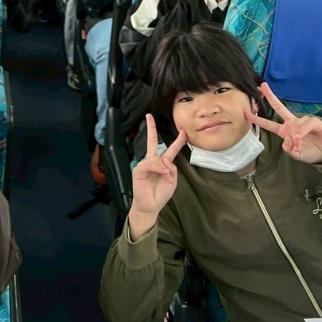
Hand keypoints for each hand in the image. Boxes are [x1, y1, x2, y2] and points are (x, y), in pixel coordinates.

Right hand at [129, 115, 185, 235]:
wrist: (150, 206)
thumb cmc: (160, 194)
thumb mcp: (172, 181)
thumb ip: (171, 169)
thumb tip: (164, 160)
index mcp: (162, 164)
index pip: (170, 149)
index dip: (177, 141)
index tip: (183, 131)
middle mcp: (153, 161)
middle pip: (152, 142)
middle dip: (150, 128)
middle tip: (149, 116)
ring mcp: (145, 164)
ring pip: (157, 159)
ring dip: (163, 168)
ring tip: (164, 176)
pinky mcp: (138, 169)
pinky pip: (150, 164)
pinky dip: (158, 169)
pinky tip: (160, 173)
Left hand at [246, 83, 321, 163]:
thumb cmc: (309, 152)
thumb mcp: (296, 154)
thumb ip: (289, 149)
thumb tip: (288, 140)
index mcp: (284, 131)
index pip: (269, 124)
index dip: (257, 120)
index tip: (246, 113)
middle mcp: (292, 124)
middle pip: (279, 107)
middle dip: (270, 96)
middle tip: (262, 85)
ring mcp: (302, 122)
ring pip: (296, 123)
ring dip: (296, 135)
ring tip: (298, 144)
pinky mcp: (314, 122)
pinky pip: (306, 123)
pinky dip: (303, 131)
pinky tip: (301, 137)